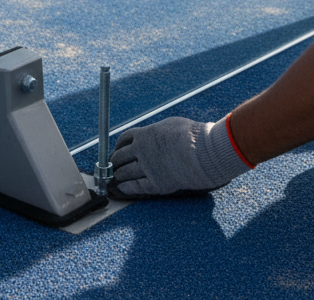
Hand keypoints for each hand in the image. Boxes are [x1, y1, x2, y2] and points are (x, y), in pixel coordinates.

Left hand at [108, 116, 251, 198]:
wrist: (202, 153)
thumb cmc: (191, 136)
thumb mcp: (171, 125)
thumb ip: (158, 131)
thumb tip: (156, 133)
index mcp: (145, 134)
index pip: (124, 139)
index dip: (118, 145)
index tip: (116, 150)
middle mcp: (142, 150)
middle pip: (121, 157)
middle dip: (114, 162)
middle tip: (111, 166)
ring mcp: (148, 168)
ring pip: (126, 172)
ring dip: (118, 175)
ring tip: (114, 178)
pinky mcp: (156, 183)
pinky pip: (136, 186)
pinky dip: (127, 187)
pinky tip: (122, 188)